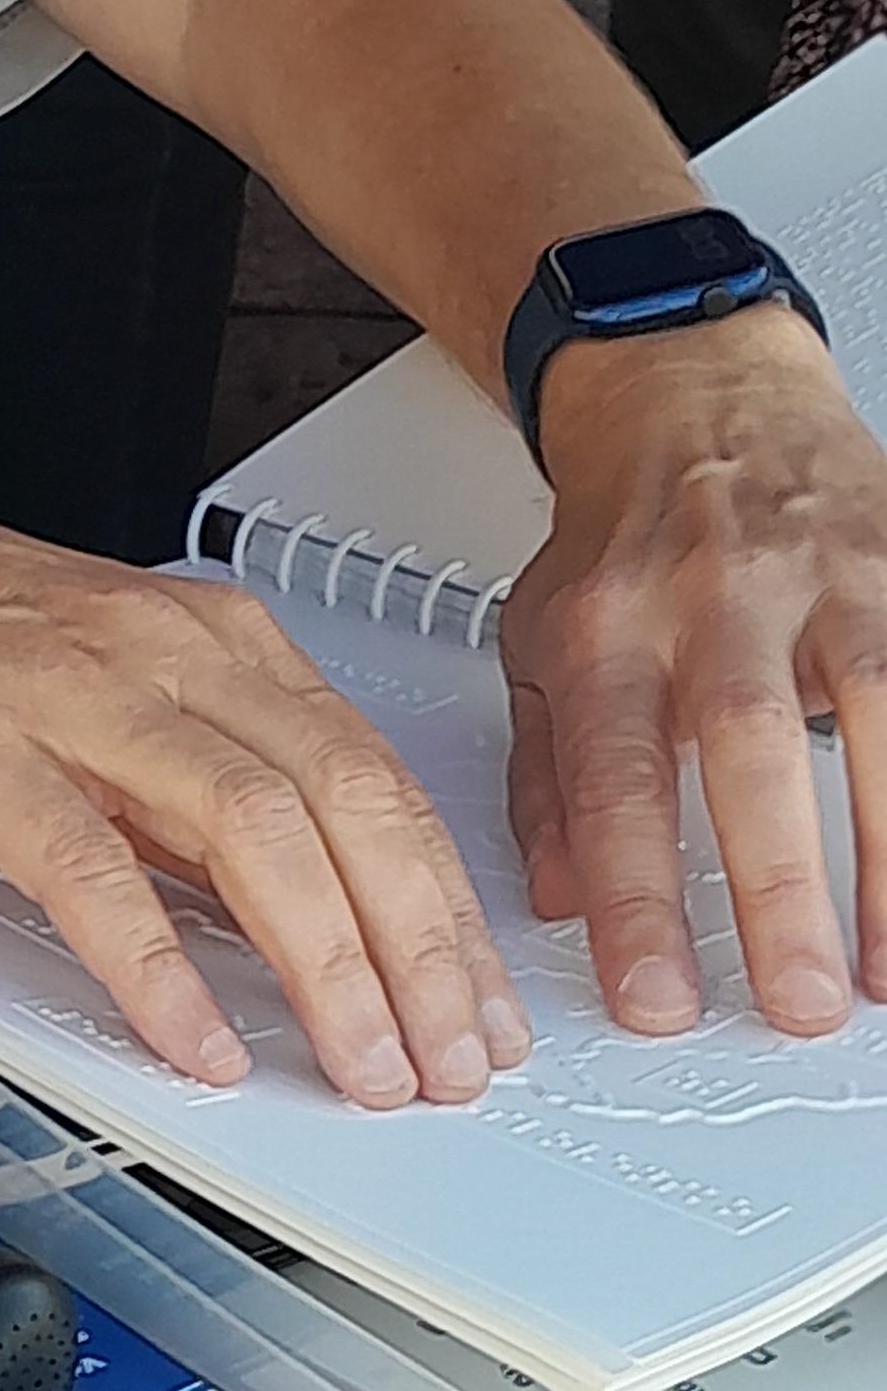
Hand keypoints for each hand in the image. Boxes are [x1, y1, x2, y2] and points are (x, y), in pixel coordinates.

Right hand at [0, 475, 530, 1107]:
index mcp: (208, 639)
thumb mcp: (90, 693)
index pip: (378, 778)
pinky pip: (91, 864)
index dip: (446, 908)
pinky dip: (155, 964)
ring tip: (357, 1065)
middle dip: (420, 953)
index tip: (475, 1005)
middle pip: (347, 805)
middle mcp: (162, 651)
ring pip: (254, 831)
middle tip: (448, 1063)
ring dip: (326, 966)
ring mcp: (70, 691)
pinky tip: (192, 1036)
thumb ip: (184, 790)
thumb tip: (275, 911)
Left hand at [501, 305, 886, 1032]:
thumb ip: (545, 775)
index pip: (611, 777)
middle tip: (795, 1001)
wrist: (689, 390)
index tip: (654, 997)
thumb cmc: (620, 537)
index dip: (632, 895)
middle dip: (775, 884)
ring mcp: (821, 575)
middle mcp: (712, 595)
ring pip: (875, 709)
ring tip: (886, 970)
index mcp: (605, 626)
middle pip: (744, 745)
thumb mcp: (538, 640)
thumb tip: (554, 899)